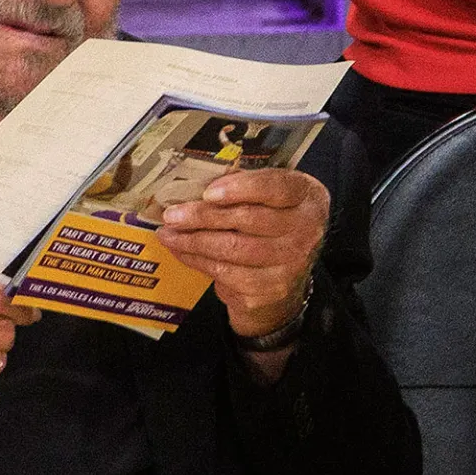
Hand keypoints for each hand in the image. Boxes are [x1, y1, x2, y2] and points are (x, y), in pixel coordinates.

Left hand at [156, 168, 327, 338]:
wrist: (283, 282)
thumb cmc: (269, 230)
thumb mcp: (266, 201)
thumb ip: (241, 189)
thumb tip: (192, 186)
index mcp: (307, 197)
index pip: (276, 187)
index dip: (241, 188)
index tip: (208, 192)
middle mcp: (306, 229)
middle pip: (249, 219)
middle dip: (204, 216)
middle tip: (172, 214)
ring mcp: (291, 262)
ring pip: (233, 248)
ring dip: (193, 240)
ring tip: (168, 232)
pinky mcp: (270, 288)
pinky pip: (225, 271)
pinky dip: (196, 259)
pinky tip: (180, 250)